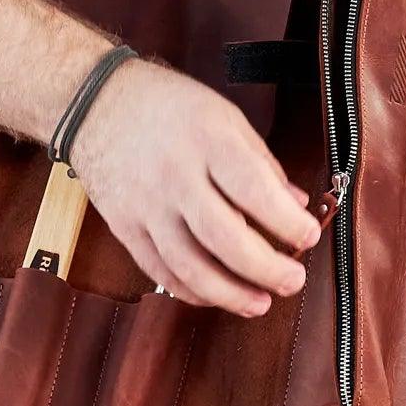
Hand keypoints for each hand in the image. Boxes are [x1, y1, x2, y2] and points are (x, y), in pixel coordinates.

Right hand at [66, 58, 320, 316]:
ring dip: (230, 293)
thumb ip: (261, 163)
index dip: (287, 221)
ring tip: (260, 303)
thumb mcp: (224, 116)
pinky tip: (216, 294)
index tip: (309, 235)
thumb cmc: (167, 105)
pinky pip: (160, 270)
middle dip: (265, 268)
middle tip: (293, 280)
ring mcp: (146, 204)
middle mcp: (175, 174)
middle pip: (223, 237)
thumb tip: (296, 206)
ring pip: (189, 265)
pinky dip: (192, 291)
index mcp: (206, 139)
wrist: (95, 102)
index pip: (254, 189)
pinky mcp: (124, 225)